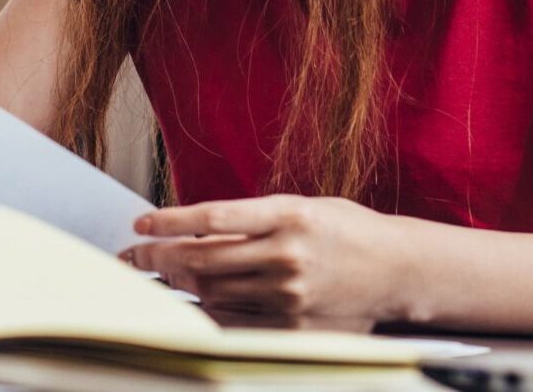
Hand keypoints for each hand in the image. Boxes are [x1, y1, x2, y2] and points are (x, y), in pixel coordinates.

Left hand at [124, 195, 408, 322]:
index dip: (170, 221)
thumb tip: (196, 228)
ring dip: (180, 284)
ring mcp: (291, 294)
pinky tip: (195, 301)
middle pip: (205, 259)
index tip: (141, 224)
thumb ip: (252, 219)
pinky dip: (210, 310)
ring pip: (215, 292)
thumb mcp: (299, 207)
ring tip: (159, 275)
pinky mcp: (296, 326)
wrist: (397, 269)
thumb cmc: (345, 230)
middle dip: (161, 257)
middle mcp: (287, 254)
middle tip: (136, 255)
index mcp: (287, 214)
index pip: (213, 217)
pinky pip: (237, 321)